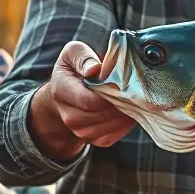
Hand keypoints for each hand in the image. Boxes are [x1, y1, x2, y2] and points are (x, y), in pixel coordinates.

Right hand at [31, 40, 137, 156]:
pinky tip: (127, 111)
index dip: (109, 93)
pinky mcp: (93, 140)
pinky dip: (125, 124)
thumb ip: (83, 58)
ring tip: (131, 99)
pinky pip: (113, 135)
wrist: (64, 95)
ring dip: (124, 114)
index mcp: (61, 90)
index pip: (89, 100)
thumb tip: (95, 69)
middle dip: (120, 103)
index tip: (122, 82)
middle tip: (133, 91)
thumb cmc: (73, 70)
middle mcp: (68, 115)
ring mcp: (80, 131)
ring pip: (109, 127)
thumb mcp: (73, 53)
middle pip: (101, 114)